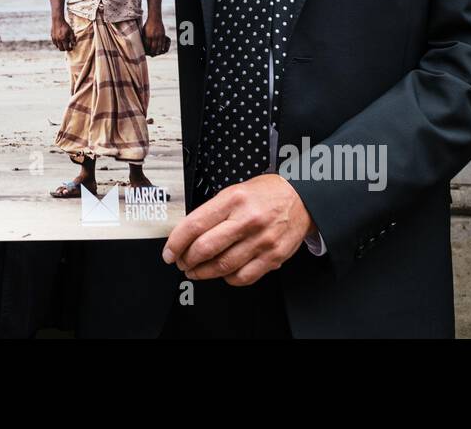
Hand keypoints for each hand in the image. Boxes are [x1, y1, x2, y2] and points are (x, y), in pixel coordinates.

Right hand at [51, 17, 75, 51]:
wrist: (58, 20)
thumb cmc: (65, 26)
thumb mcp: (71, 32)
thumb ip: (73, 39)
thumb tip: (74, 44)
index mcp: (63, 39)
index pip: (66, 48)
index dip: (70, 49)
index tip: (71, 48)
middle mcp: (58, 40)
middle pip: (61, 49)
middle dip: (65, 49)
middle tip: (68, 47)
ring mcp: (54, 39)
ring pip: (57, 46)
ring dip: (61, 46)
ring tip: (64, 43)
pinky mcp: (52, 37)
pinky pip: (54, 43)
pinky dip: (57, 43)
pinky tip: (60, 40)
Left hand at [141, 15, 169, 55]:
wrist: (155, 18)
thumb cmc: (147, 25)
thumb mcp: (143, 31)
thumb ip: (144, 38)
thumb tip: (142, 46)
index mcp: (147, 35)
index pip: (147, 46)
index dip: (147, 51)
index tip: (146, 53)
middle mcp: (153, 36)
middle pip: (153, 48)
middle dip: (152, 53)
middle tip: (151, 55)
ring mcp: (159, 35)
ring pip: (159, 46)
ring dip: (157, 51)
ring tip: (156, 54)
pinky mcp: (163, 34)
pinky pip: (163, 43)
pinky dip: (162, 47)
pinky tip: (160, 49)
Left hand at [162, 174, 313, 285]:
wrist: (301, 198)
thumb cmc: (266, 194)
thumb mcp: (234, 191)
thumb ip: (212, 211)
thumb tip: (187, 233)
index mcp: (233, 199)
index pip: (194, 225)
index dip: (176, 243)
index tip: (169, 252)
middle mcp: (247, 220)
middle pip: (205, 248)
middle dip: (187, 260)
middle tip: (182, 263)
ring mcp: (261, 240)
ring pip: (222, 266)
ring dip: (203, 272)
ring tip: (196, 271)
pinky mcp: (273, 257)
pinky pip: (243, 277)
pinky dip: (228, 278)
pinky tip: (223, 272)